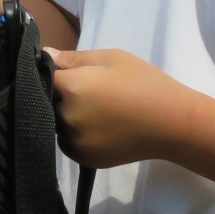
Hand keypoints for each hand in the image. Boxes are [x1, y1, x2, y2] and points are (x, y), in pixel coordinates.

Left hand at [49, 48, 196, 168]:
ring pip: (56, 123)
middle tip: (85, 91)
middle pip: (47, 102)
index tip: (63, 72)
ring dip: (65, 115)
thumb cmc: (143, 83)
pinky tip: (96, 126)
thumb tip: (45, 55)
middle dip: (58, 95)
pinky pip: (68, 142)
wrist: (171, 123)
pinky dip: (74, 134)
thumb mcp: (110, 59)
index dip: (50, 73)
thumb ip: (74, 58)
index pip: (43, 77)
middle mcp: (67, 117)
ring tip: (94, 109)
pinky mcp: (84, 158)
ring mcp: (74, 141)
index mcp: (71, 88)